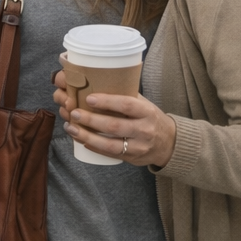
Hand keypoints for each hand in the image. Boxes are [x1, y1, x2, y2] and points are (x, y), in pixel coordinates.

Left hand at [52, 68, 175, 168]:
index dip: (107, 102)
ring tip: (71, 128)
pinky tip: (81, 140)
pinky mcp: (132, 158)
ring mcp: (138, 147)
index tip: (89, 98)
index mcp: (147, 112)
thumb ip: (126, 96)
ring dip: (87, 136)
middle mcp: (144, 130)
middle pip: (115, 126)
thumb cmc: (150, 118)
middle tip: (74, 113)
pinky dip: (94, 147)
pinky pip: (110, 154)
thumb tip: (96, 81)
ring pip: (110, 144)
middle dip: (91, 120)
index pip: (127, 105)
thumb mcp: (144, 104)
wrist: (169, 143)